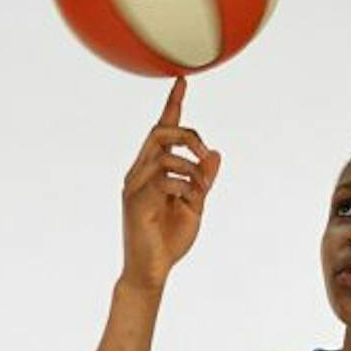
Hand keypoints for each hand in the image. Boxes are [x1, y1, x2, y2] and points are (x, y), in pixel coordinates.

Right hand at [120, 77, 222, 291]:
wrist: (152, 271)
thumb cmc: (170, 240)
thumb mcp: (195, 205)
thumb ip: (203, 180)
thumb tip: (215, 155)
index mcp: (152, 170)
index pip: (162, 129)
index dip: (172, 104)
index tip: (182, 80)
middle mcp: (138, 172)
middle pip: (160, 132)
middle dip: (189, 134)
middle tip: (206, 153)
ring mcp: (134, 186)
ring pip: (164, 154)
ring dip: (191, 168)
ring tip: (201, 190)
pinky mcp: (134, 201)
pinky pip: (164, 179)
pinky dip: (184, 186)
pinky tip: (189, 202)